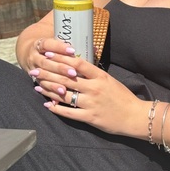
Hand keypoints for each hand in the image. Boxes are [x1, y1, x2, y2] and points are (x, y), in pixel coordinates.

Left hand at [28, 38, 142, 136]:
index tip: (49, 53)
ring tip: (37, 85)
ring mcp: (91, 103)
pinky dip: (56, 108)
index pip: (77, 63)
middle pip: (66, 78)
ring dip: (48, 89)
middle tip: (34, 70)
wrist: (134, 116)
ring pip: (64, 94)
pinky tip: (47, 104)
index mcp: (100, 76)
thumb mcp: (110, 80)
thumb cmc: (123, 97)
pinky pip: (68, 112)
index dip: (61, 57)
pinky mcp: (89, 117)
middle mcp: (94, 88)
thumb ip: (94, 74)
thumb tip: (78, 65)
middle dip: (48, 73)